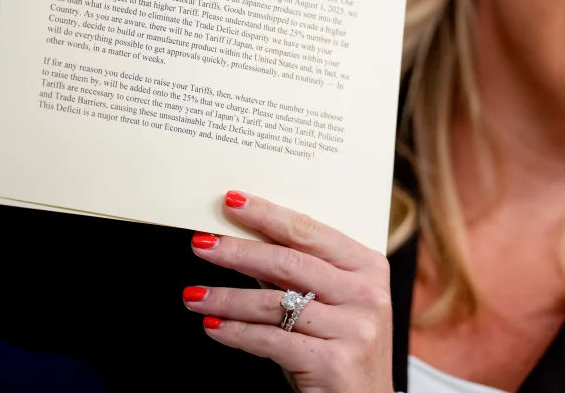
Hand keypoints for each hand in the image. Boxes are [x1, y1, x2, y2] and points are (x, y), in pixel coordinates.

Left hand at [183, 191, 393, 392]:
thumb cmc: (345, 345)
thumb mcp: (339, 300)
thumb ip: (306, 271)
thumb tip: (249, 240)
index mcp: (369, 267)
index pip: (310, 231)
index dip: (268, 214)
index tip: (233, 203)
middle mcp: (366, 294)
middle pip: (288, 262)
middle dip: (238, 251)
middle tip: (202, 244)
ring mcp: (353, 328)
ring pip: (274, 303)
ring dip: (226, 297)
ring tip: (194, 294)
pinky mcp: (334, 361)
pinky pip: (270, 339)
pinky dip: (235, 332)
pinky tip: (213, 326)